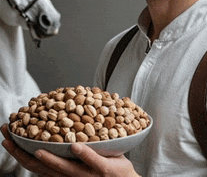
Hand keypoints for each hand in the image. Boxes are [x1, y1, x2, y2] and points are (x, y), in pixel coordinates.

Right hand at [1, 124, 139, 176]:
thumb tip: (60, 124)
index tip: (7, 138)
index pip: (36, 163)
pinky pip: (93, 162)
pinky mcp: (104, 170)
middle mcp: (70, 176)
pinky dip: (83, 154)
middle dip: (23, 153)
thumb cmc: (106, 169)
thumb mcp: (82, 160)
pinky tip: (75, 146)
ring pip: (65, 168)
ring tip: (38, 148)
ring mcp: (87, 174)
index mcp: (63, 171)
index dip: (19, 153)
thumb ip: (71, 147)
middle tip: (9, 136)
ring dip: (50, 159)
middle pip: (41, 167)